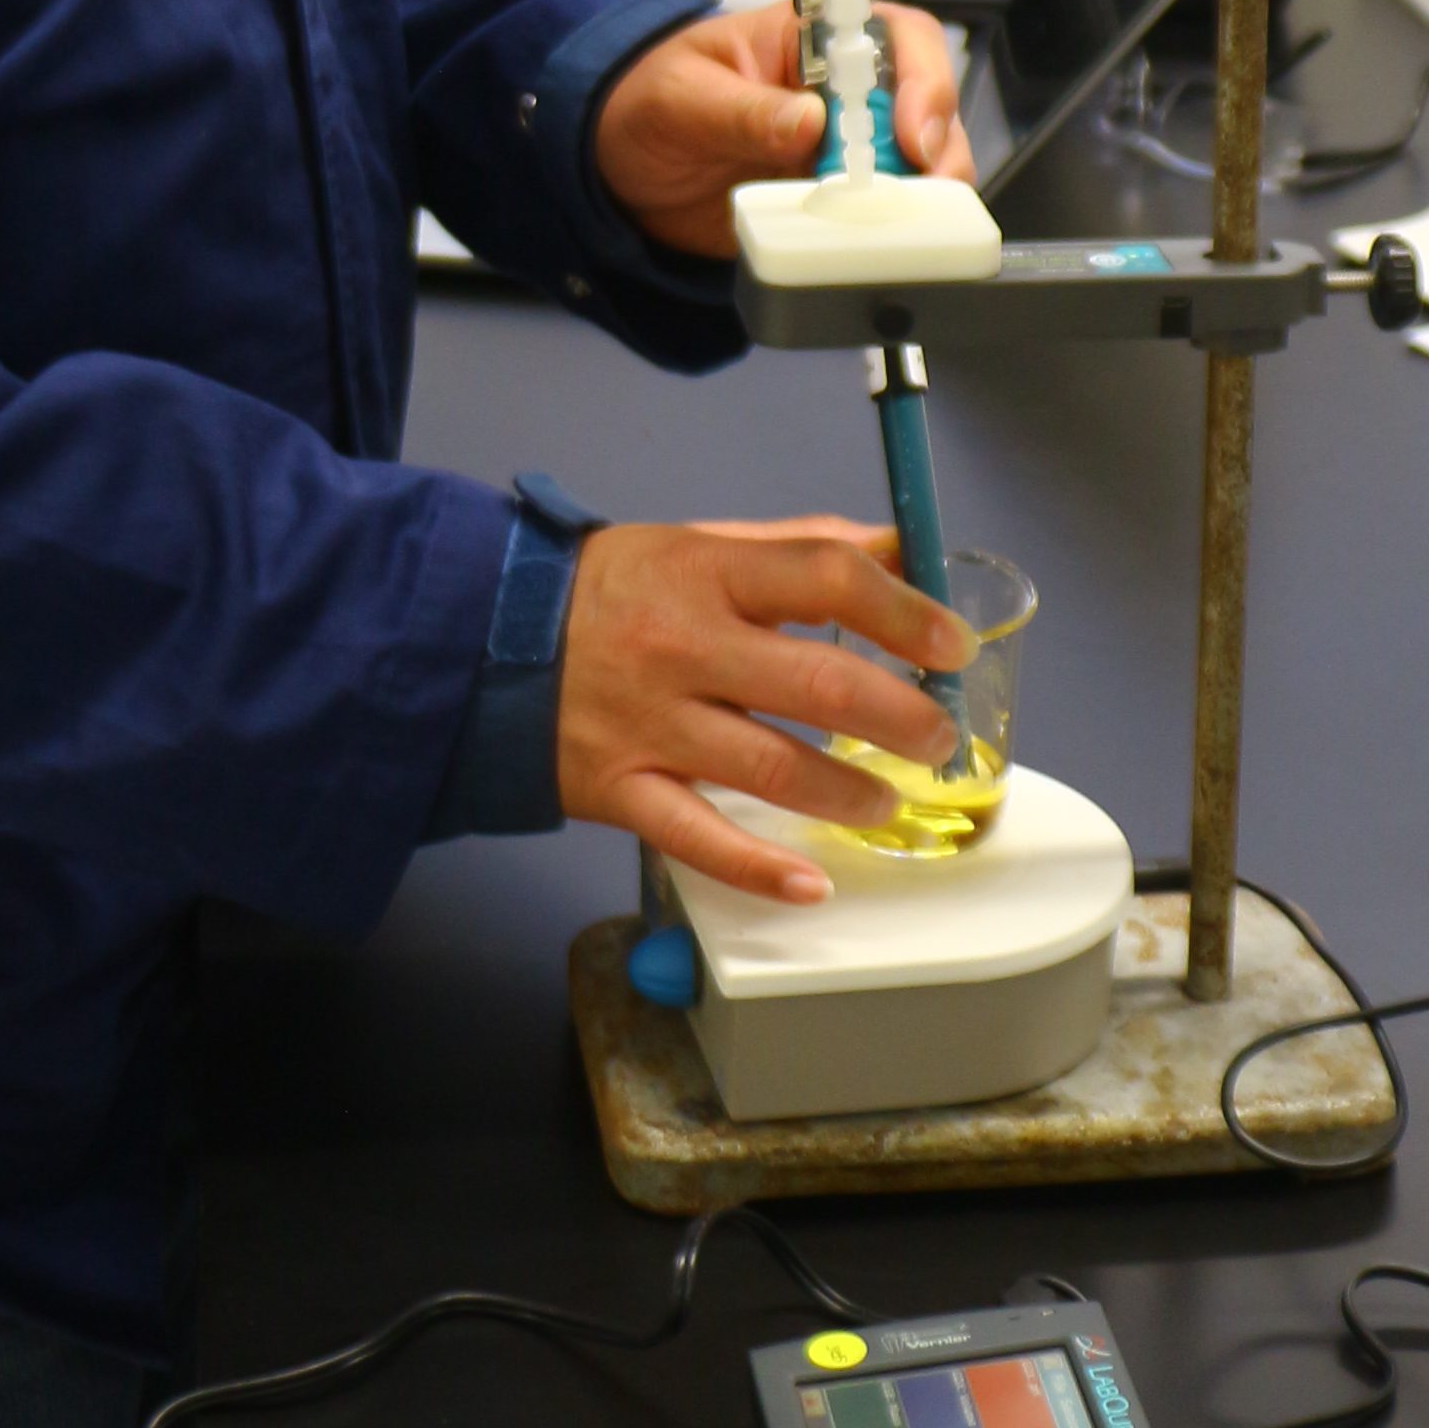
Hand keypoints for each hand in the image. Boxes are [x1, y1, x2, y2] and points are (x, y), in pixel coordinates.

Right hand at [555, 515, 974, 902]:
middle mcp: (684, 648)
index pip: (826, 580)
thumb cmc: (608, 589)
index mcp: (708, 574)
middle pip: (820, 686)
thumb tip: (898, 548)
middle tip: (939, 737)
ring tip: (887, 801)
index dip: (905, 611)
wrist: (477, 638)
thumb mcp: (695, 543)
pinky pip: (698, 839)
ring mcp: (653, 725)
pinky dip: (760, 868)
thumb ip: (796, 547)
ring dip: (849, 793)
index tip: (952, 643)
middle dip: (901, 717)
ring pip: (774, 770)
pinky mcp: (622, 789)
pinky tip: (811, 884)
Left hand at [590, 0, 970, 262]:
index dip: (922, 78)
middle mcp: (845, 91)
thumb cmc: (647, 105)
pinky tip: (887, 250)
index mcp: (812, 39)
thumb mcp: (682, 99)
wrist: (618, 169)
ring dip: (929, 198)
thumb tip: (809, 123)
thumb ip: (742, 110)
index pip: (895, 37)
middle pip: (926, 106)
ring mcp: (845, 150)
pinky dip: (895, 235)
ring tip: (913, 230)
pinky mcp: (835, 204)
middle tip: (927, 193)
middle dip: (940, 148)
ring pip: (919, 165)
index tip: (913, 132)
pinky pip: (882, 217)